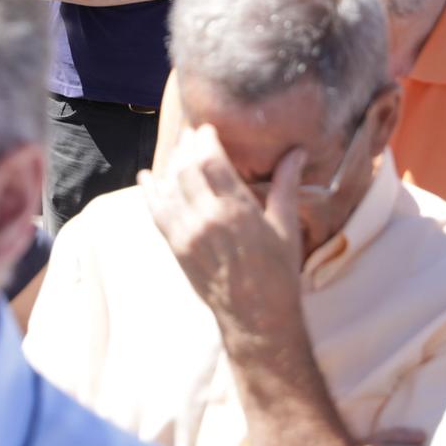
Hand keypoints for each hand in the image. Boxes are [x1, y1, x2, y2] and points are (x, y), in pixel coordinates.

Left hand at [142, 123, 305, 331]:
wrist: (256, 317)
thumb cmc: (278, 272)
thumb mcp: (286, 226)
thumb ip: (286, 184)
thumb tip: (297, 151)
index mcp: (236, 210)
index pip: (211, 159)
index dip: (205, 138)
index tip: (207, 128)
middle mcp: (206, 218)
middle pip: (185, 168)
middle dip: (186, 146)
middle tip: (191, 134)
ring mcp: (186, 233)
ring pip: (168, 186)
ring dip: (170, 164)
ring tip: (177, 150)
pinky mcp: (175, 247)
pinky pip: (156, 212)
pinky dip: (150, 191)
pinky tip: (148, 176)